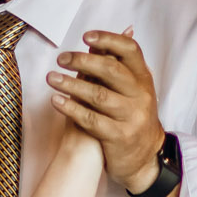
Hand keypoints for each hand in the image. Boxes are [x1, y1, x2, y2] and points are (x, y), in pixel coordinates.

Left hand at [50, 30, 164, 193]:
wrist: (144, 158)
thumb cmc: (132, 116)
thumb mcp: (132, 89)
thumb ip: (117, 65)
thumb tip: (106, 38)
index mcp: (144, 78)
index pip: (130, 51)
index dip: (108, 40)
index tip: (86, 37)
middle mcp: (141, 96)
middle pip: (111, 71)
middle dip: (83, 61)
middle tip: (61, 59)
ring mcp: (131, 117)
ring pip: (98, 96)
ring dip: (71, 85)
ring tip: (51, 78)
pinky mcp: (119, 136)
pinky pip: (91, 120)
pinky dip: (71, 108)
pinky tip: (56, 101)